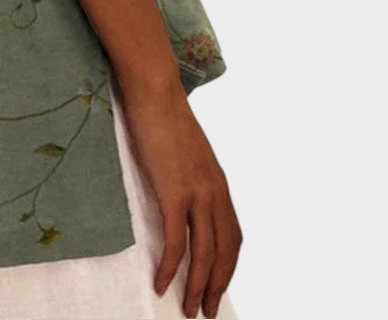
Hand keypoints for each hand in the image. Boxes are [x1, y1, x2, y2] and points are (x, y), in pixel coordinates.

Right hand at [116, 79, 241, 318]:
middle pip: (224, 252)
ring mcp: (196, 192)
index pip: (233, 236)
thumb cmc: (162, 112)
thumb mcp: (184, 149)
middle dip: (217, 286)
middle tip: (206, 312)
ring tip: (188, 310)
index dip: (228, 267)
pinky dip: (171, 266)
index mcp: (218, 182)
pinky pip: (176, 240)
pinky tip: (161, 282)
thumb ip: (187, 172)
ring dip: (198, 287)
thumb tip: (178, 188)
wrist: (154, 90)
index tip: (217, 287)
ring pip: (204, 253)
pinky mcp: (173, 191)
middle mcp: (215, 191)